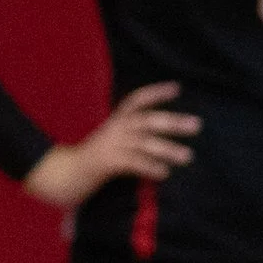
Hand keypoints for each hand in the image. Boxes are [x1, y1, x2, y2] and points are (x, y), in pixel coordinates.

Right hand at [24, 81, 199, 213]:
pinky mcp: (107, 162)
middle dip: (173, 122)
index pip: (137, 100)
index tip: (177, 88)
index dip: (156, 92)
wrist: (66, 174)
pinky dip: (150, 167)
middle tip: (197, 124)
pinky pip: (133, 163)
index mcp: (116, 120)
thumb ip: (133, 136)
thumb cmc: (94, 159)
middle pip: (148, 121)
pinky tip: (164, 173)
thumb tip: (162, 136)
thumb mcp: (112, 140)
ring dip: (168, 149)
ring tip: (188, 156)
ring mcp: (110, 144)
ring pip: (144, 143)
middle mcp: (114, 128)